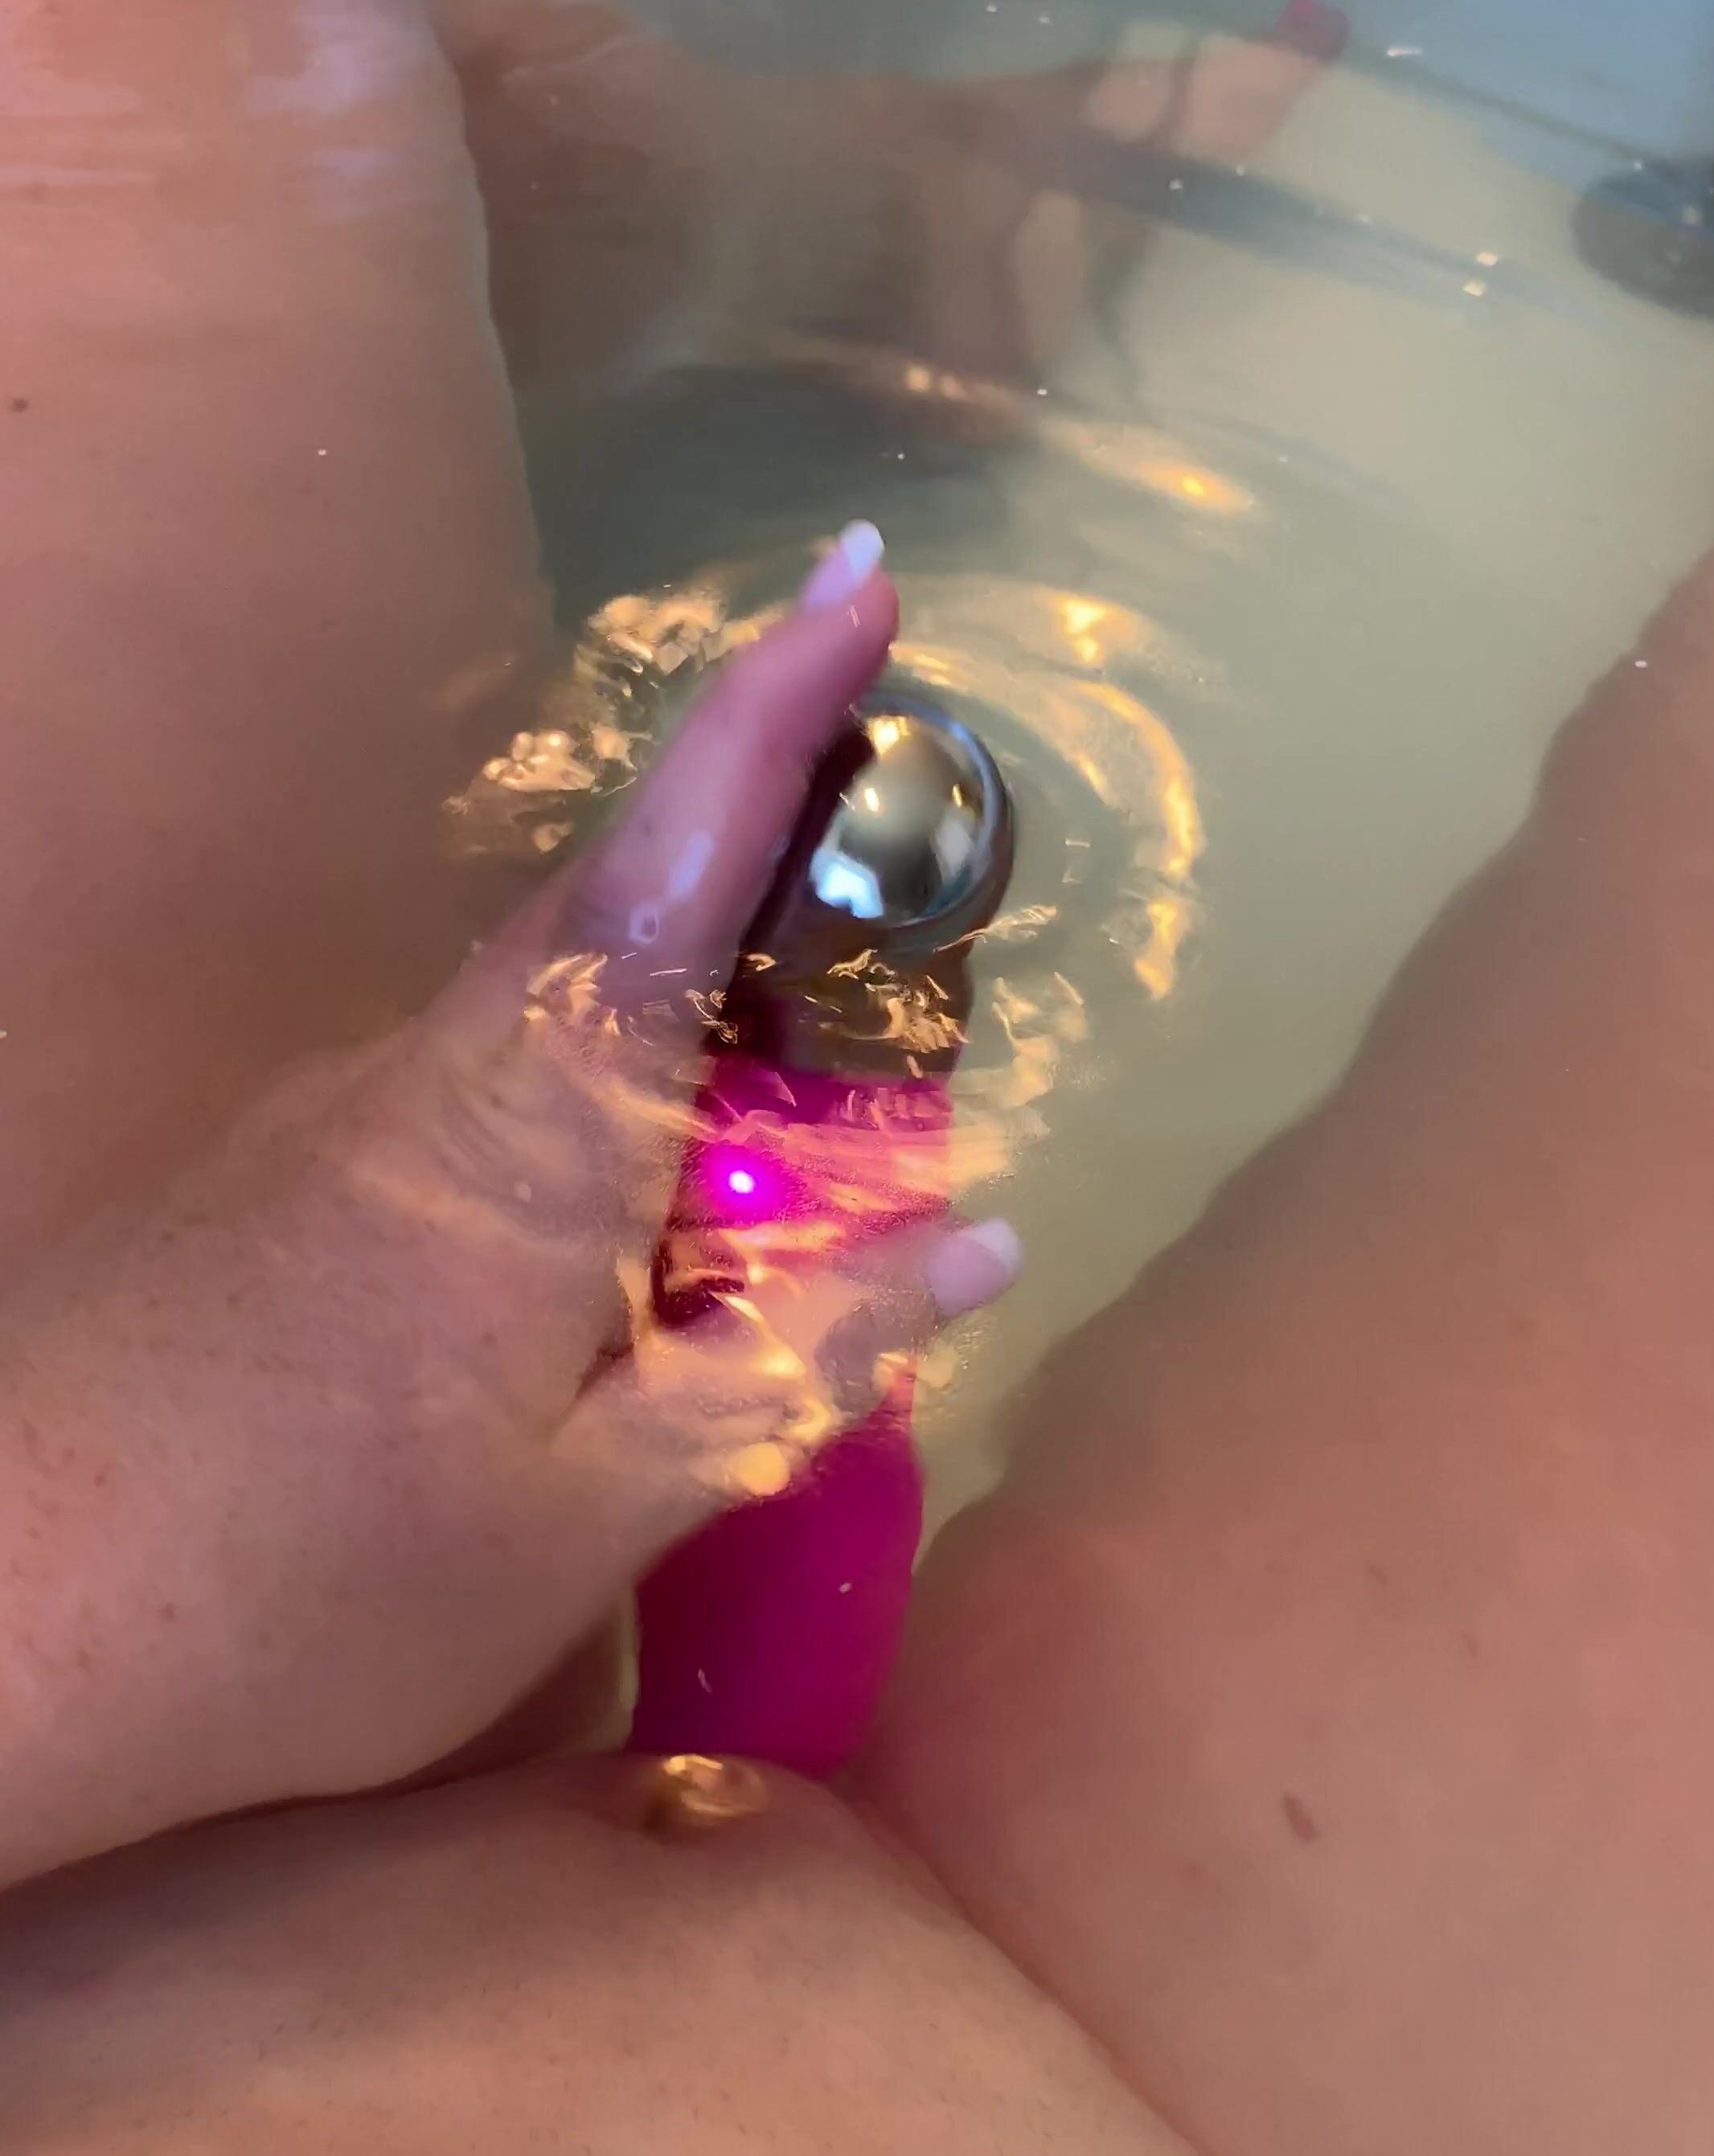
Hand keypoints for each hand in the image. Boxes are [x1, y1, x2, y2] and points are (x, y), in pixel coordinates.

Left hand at [0, 545, 1016, 1889]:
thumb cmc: (311, 1586)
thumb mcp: (591, 1514)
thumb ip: (784, 1366)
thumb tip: (983, 1234)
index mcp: (535, 1130)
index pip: (675, 863)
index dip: (775, 708)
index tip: (857, 568)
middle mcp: (437, 1075)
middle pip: (622, 906)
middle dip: (759, 833)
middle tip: (902, 858)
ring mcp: (344, 1118)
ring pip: (554, 1010)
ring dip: (685, 1005)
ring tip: (804, 1108)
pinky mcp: (289, 1180)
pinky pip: (486, 1091)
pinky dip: (596, 1104)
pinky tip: (628, 1242)